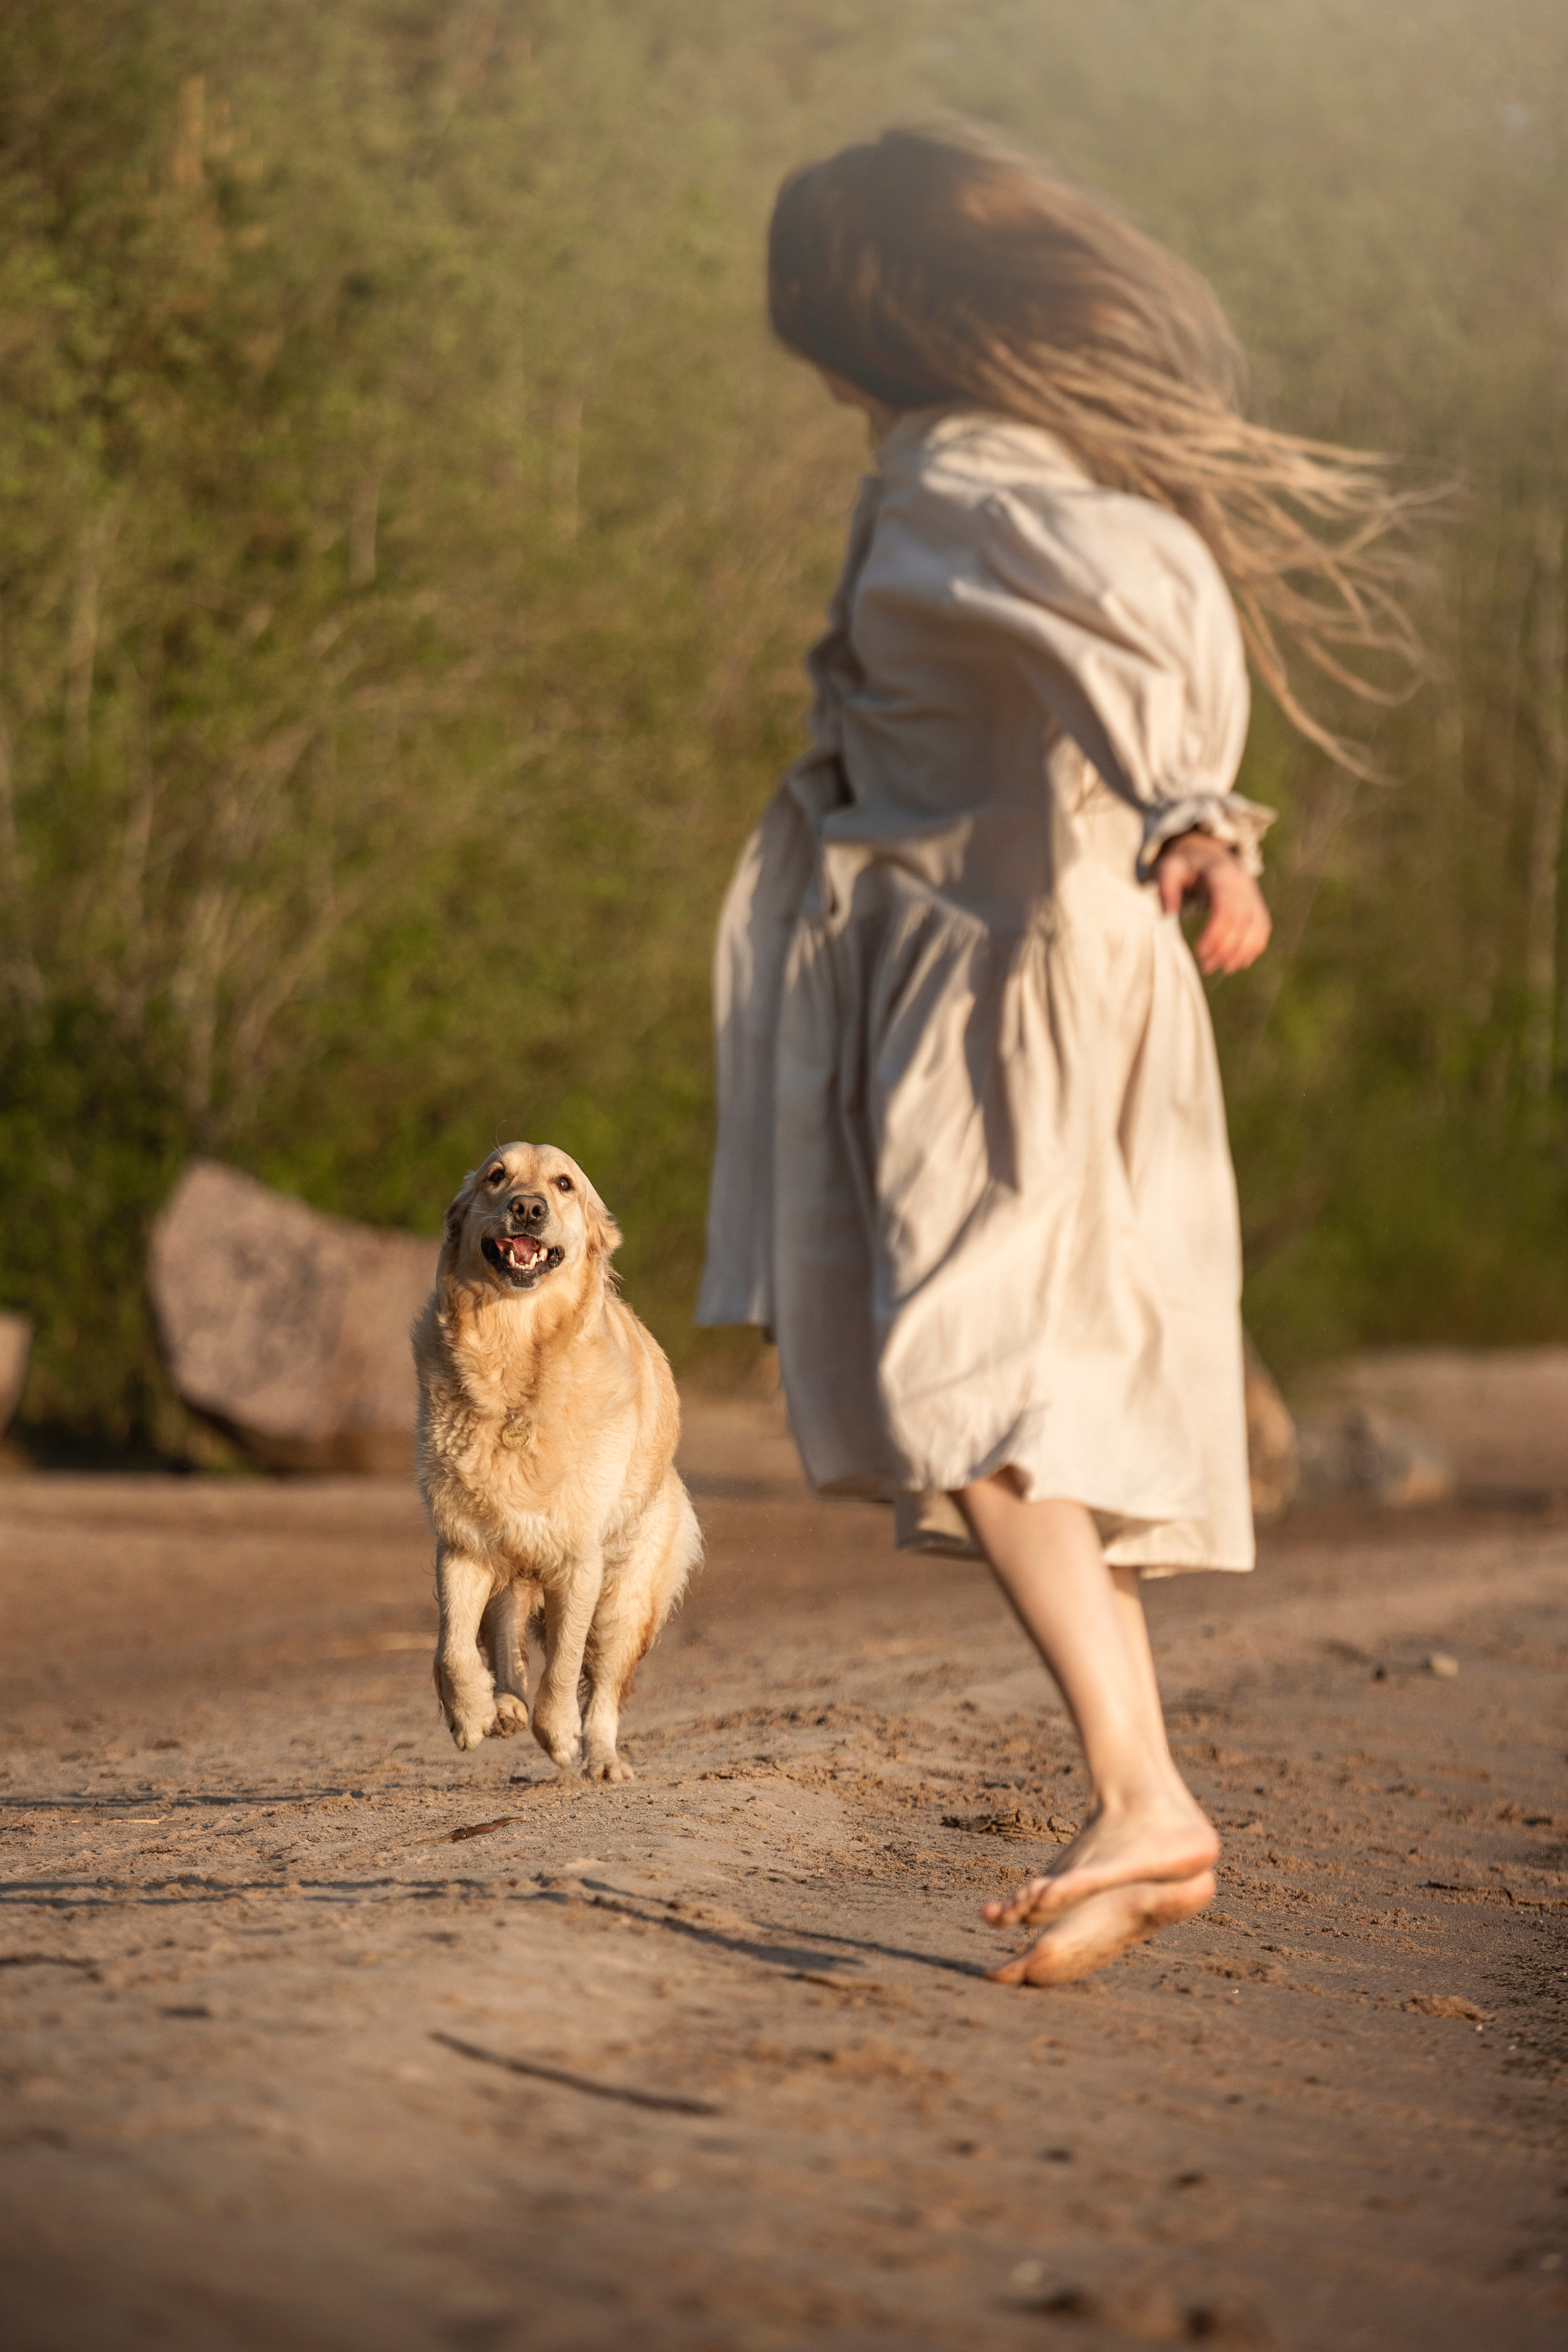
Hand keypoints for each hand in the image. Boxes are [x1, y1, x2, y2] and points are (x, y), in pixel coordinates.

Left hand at [1155, 833, 1270, 974]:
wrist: (1208, 854)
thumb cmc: (1184, 865)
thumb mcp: (1168, 868)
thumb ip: (1166, 887)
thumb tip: (1168, 913)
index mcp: (1222, 874)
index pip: (1226, 908)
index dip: (1216, 933)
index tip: (1199, 952)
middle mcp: (1243, 884)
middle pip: (1242, 920)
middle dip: (1227, 947)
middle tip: (1207, 966)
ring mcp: (1253, 894)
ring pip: (1257, 926)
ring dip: (1242, 951)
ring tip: (1223, 968)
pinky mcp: (1256, 904)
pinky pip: (1262, 927)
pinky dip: (1254, 946)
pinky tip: (1238, 962)